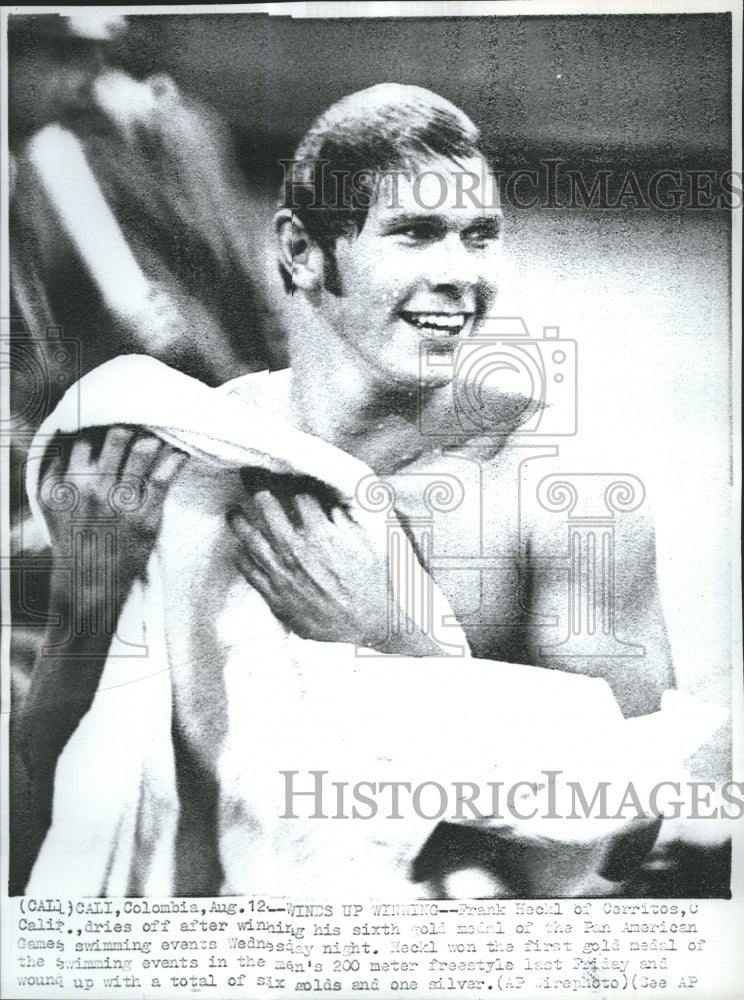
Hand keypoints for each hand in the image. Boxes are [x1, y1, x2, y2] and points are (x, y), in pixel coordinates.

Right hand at [38, 427, 187, 618]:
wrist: (88, 586)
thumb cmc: (71, 540)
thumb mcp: (50, 504)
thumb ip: (54, 469)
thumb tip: (65, 435)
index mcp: (66, 482)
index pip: (86, 435)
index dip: (102, 421)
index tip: (115, 415)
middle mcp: (92, 488)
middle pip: (117, 435)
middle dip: (131, 423)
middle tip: (143, 420)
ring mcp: (120, 503)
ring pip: (143, 450)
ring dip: (155, 437)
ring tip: (163, 432)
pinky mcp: (146, 517)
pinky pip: (163, 477)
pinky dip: (174, 458)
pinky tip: (180, 450)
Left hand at [227, 483, 439, 654]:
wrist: (379, 620)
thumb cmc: (379, 578)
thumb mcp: (371, 535)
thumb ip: (345, 513)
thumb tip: (327, 497)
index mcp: (320, 532)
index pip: (297, 494)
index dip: (293, 481)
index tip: (284, 473)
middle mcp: (297, 552)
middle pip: (267, 510)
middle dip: (258, 489)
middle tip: (249, 477)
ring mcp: (285, 577)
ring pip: (252, 540)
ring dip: (241, 522)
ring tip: (234, 513)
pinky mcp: (280, 600)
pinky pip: (253, 573)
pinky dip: (244, 557)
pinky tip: (242, 550)